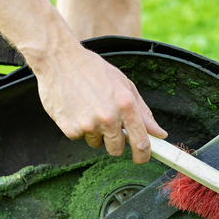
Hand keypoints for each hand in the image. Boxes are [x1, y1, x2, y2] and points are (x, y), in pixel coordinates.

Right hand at [33, 48, 167, 163]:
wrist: (59, 60)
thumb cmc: (93, 70)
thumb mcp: (124, 85)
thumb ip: (143, 112)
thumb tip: (159, 133)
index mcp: (126, 105)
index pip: (141, 142)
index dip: (143, 155)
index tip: (141, 158)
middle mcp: (108, 117)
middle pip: (117, 149)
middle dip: (114, 141)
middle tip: (107, 123)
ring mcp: (88, 124)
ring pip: (96, 143)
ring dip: (94, 132)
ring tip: (88, 108)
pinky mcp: (70, 129)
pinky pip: (79, 137)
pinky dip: (78, 127)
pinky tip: (75, 109)